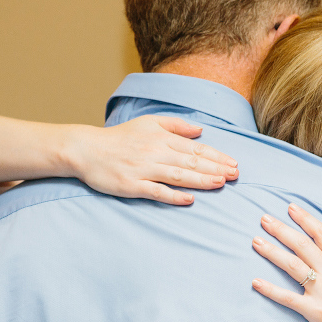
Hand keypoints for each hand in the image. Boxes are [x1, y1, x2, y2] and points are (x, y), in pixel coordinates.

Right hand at [66, 115, 237, 204]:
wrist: (87, 150)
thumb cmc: (119, 137)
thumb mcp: (148, 122)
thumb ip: (176, 125)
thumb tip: (201, 130)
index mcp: (161, 138)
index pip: (195, 148)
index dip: (216, 156)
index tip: (233, 164)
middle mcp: (155, 152)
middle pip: (190, 162)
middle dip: (215, 168)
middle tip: (235, 175)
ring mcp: (144, 170)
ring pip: (178, 175)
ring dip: (200, 180)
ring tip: (220, 183)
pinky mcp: (132, 185)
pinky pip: (156, 191)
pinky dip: (173, 195)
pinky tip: (189, 199)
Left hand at [251, 203, 321, 321]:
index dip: (305, 219)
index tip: (290, 208)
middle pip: (303, 245)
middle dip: (282, 229)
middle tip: (263, 218)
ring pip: (292, 266)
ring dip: (272, 252)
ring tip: (255, 241)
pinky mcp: (314, 312)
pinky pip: (288, 298)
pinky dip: (270, 290)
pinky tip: (255, 282)